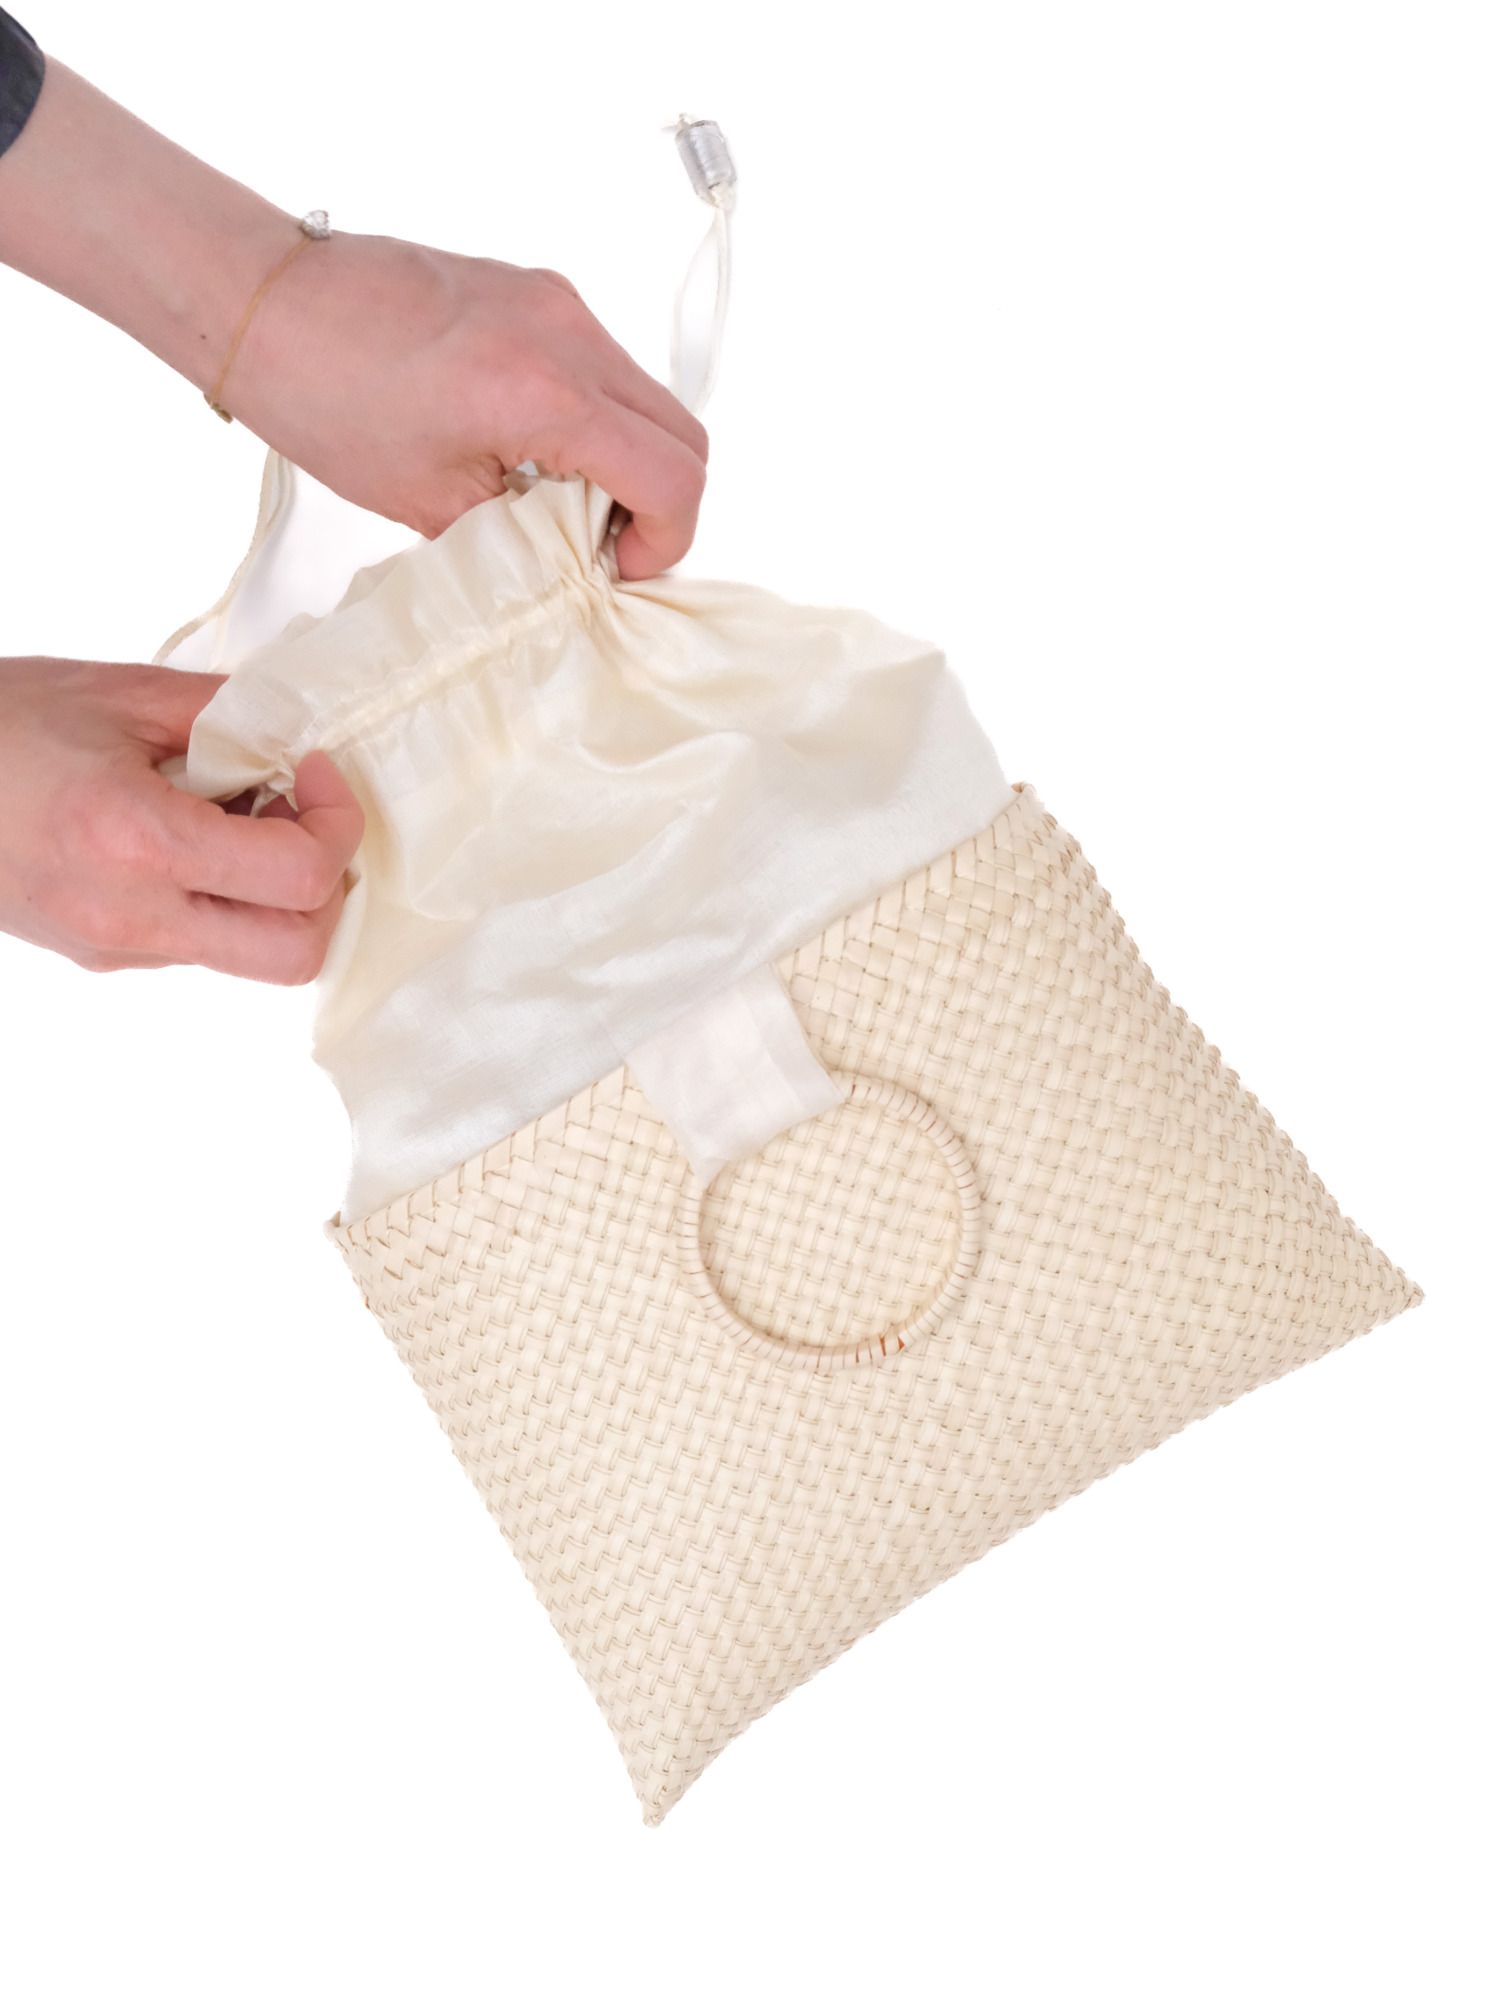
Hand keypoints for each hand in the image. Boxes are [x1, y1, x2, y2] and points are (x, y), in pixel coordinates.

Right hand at [0, 658, 362, 982]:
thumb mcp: (119, 693)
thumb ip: (226, 714)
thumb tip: (298, 734)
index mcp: (137, 842)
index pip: (299, 880)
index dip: (336, 823)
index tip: (313, 771)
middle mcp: (132, 916)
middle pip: (295, 954)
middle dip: (323, 886)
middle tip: (297, 814)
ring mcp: (115, 947)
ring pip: (248, 954)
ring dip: (271, 892)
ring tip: (230, 812)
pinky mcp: (100, 955)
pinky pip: (197, 941)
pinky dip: (220, 894)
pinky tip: (183, 831)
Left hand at [233, 238, 710, 580]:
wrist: (262, 302)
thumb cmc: (323, 395)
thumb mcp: (432, 500)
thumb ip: (523, 534)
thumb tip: (570, 561)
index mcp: (548, 392)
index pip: (674, 476)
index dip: (667, 542)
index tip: (620, 571)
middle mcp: (568, 333)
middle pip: (682, 433)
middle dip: (660, 504)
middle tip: (601, 548)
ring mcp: (555, 302)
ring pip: (647, 399)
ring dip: (628, 460)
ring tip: (559, 502)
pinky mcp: (534, 291)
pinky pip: (602, 366)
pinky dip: (595, 419)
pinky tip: (533, 451)